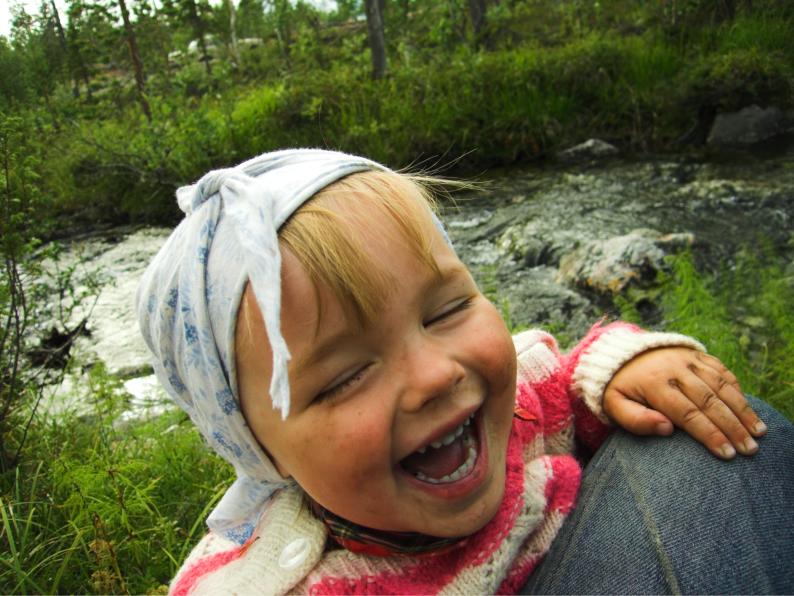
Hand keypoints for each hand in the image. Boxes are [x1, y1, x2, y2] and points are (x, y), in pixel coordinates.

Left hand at [603, 347, 766, 458]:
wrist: (619, 355)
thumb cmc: (620, 389)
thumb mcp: (614, 405)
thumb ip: (635, 420)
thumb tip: (666, 429)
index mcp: (653, 383)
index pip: (687, 412)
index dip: (709, 434)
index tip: (727, 453)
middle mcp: (674, 368)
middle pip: (709, 400)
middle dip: (732, 427)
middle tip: (749, 449)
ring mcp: (688, 359)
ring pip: (721, 385)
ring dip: (742, 409)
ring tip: (758, 432)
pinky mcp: (696, 354)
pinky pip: (721, 371)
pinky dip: (737, 389)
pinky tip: (747, 408)